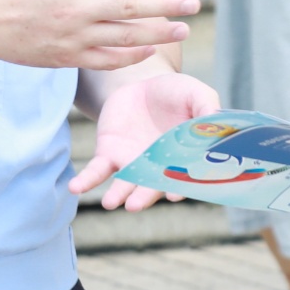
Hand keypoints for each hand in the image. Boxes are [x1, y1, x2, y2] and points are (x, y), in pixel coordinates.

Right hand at [0, 0, 200, 69]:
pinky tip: (149, 49)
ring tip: (183, 28)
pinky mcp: (66, 56)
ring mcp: (73, 35)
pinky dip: (129, 56)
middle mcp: (76, 7)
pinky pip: (105, 59)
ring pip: (124, 37)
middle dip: (166, 4)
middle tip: (194, 2)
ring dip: (157, 33)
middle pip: (131, 7)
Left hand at [69, 72, 221, 209]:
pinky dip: (86, 181)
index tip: (174, 194)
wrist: (142, 84)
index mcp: (185, 159)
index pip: (184, 177)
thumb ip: (208, 107)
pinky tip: (76, 188)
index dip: (180, 186)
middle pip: (152, 186)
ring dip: (118, 194)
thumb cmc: (177, 93)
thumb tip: (214, 121)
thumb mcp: (197, 93)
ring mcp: (133, 164)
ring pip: (125, 184)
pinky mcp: (110, 154)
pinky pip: (97, 171)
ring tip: (111, 202)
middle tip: (135, 204)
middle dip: (144, 196)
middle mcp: (159, 169)